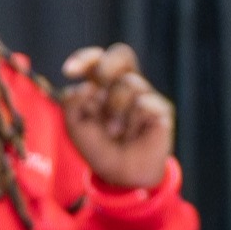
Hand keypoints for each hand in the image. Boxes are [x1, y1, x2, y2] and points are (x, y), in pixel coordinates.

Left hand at [58, 44, 174, 189]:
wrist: (120, 175)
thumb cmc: (98, 147)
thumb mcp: (75, 125)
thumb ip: (72, 102)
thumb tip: (87, 86)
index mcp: (103, 84)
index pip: (97, 59)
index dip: (84, 58)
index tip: (69, 72)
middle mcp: (125, 85)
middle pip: (122, 54)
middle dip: (106, 66)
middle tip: (98, 84)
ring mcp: (145, 96)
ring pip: (130, 83)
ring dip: (115, 108)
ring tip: (114, 131)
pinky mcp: (161, 110)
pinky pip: (145, 103)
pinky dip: (133, 121)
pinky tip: (133, 135)